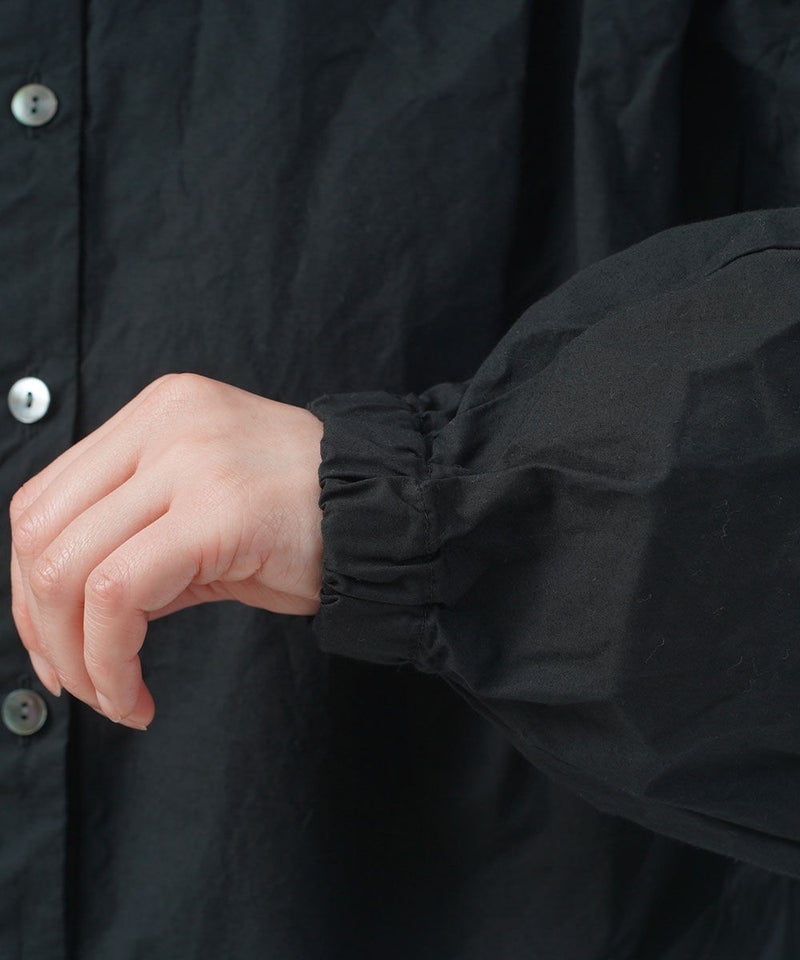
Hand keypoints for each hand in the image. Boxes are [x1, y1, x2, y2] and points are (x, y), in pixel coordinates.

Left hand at [9, 374, 323, 729]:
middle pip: (39, 533)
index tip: (56, 646)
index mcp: (156, 415)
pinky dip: (109, 660)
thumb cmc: (307, 520)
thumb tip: (58, 616)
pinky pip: (118, 593)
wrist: (396, 511)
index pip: (44, 501)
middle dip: (40, 628)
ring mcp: (189, 459)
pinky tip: (136, 697)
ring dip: (75, 656)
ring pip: (67, 567)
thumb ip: (133, 539)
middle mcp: (164, 423)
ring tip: (112, 697)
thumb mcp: (203, 511)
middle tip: (77, 685)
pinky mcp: (217, 509)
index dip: (28, 587)